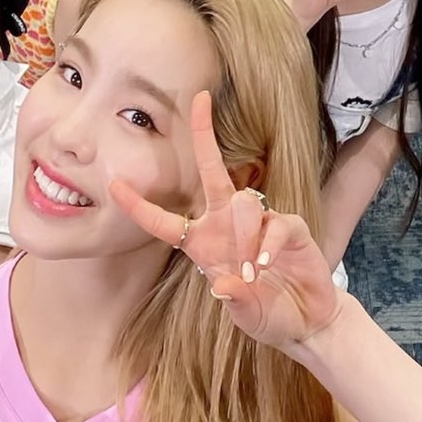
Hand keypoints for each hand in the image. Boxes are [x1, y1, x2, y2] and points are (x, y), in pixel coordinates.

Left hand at [109, 90, 342, 354]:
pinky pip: (275, 223)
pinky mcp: (289, 227)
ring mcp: (260, 222)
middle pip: (210, 170)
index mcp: (203, 244)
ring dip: (244, 237)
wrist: (306, 321)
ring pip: (242, 202)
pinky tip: (266, 264)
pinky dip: (268, 244)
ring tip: (253, 271)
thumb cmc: (267, 315)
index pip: (165, 222)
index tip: (114, 184)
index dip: (139, 206)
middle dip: (204, 134)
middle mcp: (227, 225)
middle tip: (200, 100)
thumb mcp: (245, 316)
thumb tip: (223, 285)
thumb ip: (235, 302)